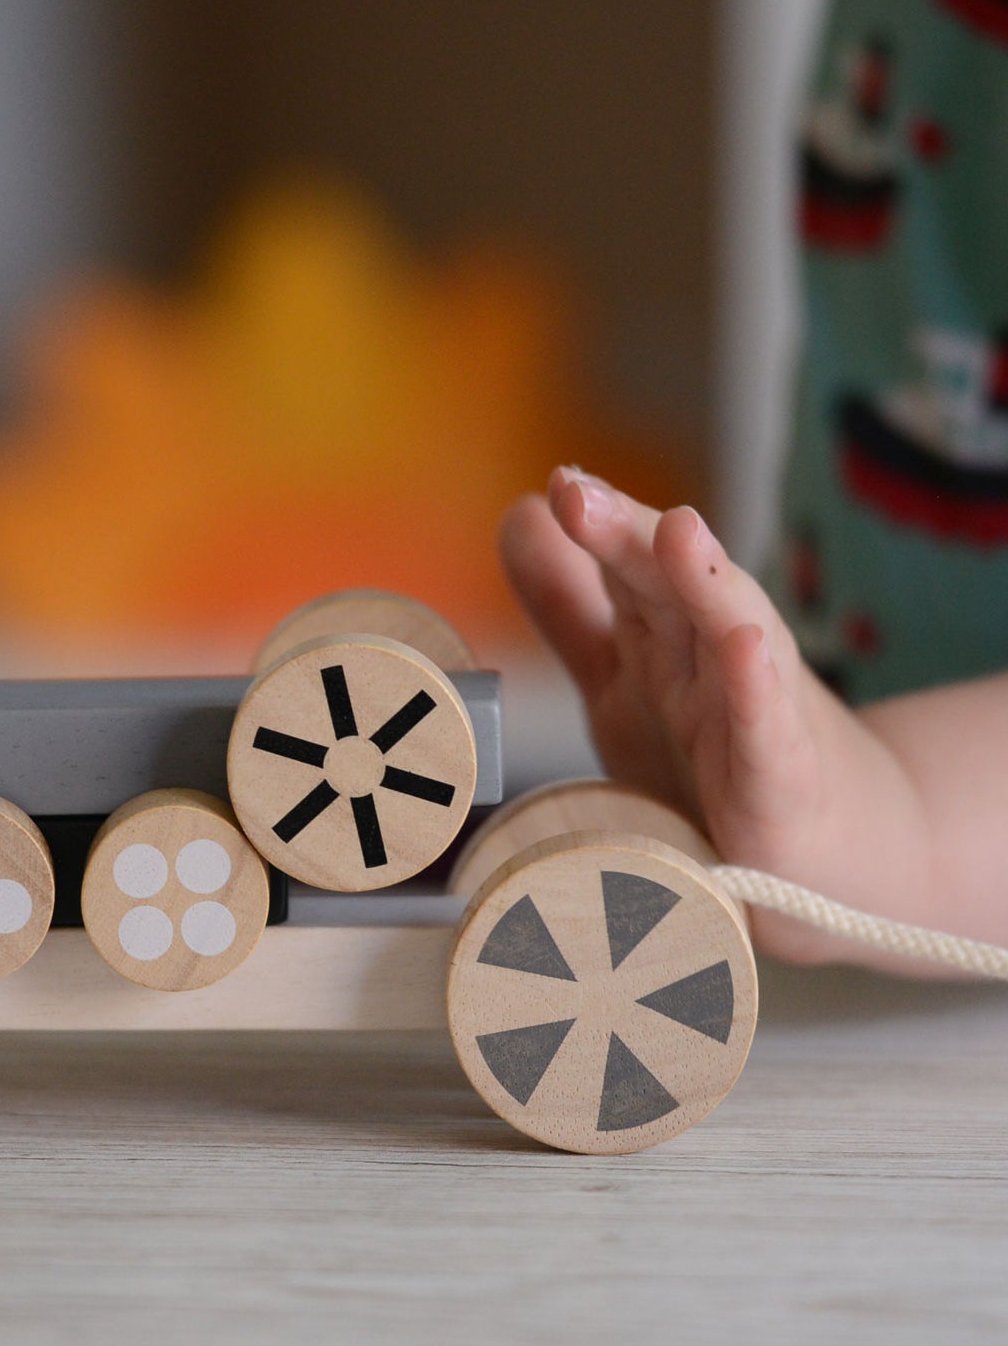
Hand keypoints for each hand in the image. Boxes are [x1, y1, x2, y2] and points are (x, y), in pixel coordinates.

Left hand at [498, 467, 929, 962]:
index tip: (560, 485)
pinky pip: (766, 734)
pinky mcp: (781, 783)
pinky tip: (746, 646)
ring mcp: (749, 717)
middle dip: (630, 536)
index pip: (629, 569)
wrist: (827, 859)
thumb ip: (567, 607)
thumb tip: (517, 512)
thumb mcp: (619, 680)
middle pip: (669, 587)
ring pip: (728, 637)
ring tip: (677, 531)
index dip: (596, 528)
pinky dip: (756, 691)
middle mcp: (707, 662)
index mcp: (662, 639)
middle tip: (579, 494)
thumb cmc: (712, 764)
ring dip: (704, 583)